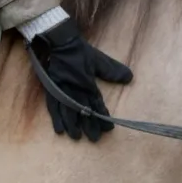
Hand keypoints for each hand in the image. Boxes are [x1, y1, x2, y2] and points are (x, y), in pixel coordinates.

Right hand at [28, 19, 132, 141]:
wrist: (60, 43)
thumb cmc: (81, 52)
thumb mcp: (99, 60)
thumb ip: (113, 70)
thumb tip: (130, 78)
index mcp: (88, 84)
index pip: (97, 104)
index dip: (102, 117)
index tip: (108, 129)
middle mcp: (75, 90)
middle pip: (83, 112)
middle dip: (89, 126)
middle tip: (94, 139)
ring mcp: (62, 90)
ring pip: (68, 112)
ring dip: (73, 125)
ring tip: (77, 137)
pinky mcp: (52, 90)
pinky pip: (53, 107)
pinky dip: (56, 119)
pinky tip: (59, 131)